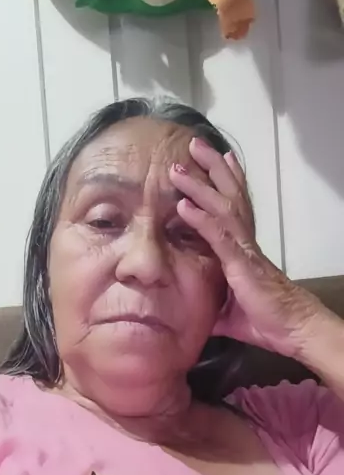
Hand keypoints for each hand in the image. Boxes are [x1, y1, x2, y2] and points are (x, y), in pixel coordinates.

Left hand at [169, 138, 325, 357]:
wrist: (292, 330)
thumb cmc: (267, 321)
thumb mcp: (229, 313)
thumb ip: (211, 306)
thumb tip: (190, 314)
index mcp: (243, 248)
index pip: (235, 206)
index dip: (227, 181)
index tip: (219, 159)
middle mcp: (245, 240)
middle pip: (229, 195)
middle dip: (212, 168)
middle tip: (195, 144)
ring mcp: (244, 248)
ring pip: (222, 206)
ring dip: (200, 185)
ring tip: (181, 166)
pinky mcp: (241, 263)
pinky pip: (219, 235)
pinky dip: (200, 218)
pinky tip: (184, 205)